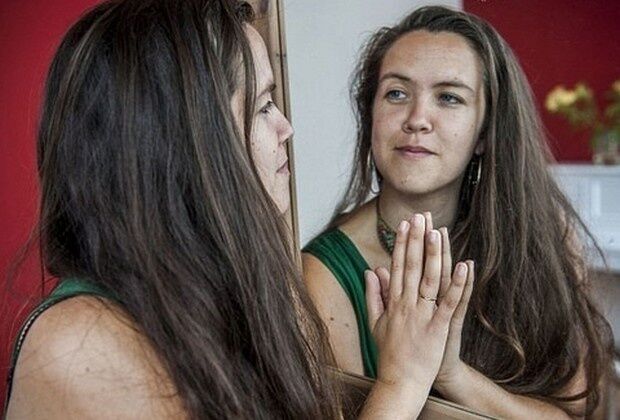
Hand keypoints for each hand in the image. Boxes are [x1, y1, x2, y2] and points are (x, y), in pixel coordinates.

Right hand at [365, 213, 470, 395]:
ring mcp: (422, 316)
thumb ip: (373, 295)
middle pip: (411, 266)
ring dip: (433, 254)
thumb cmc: (389, 353)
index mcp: (393, 302)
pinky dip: (457, 285)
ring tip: (437, 231)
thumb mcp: (375, 322)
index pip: (397, 266)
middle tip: (419, 216)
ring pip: (429, 280)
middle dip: (416, 240)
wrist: (400, 382)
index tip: (404, 224)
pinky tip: (463, 266)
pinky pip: (449, 304)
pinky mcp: (437, 328)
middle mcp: (406, 305)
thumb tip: (370, 270)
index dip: (401, 244)